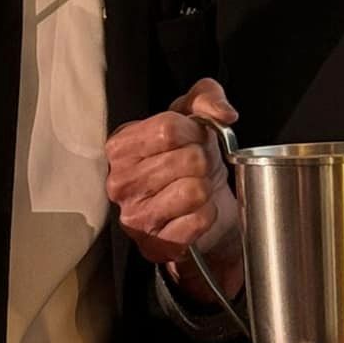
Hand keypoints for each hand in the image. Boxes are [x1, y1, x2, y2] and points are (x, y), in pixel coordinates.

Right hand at [105, 78, 243, 301]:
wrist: (204, 209)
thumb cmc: (191, 161)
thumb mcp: (195, 117)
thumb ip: (207, 97)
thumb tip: (224, 113)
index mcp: (120, 146)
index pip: (168, 128)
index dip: (195, 132)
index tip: (195, 140)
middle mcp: (119, 182)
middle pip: (185, 160)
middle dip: (203, 162)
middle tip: (196, 170)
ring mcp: (133, 216)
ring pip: (194, 191)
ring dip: (205, 190)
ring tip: (195, 191)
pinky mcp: (154, 245)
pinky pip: (198, 221)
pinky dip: (207, 216)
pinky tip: (194, 214)